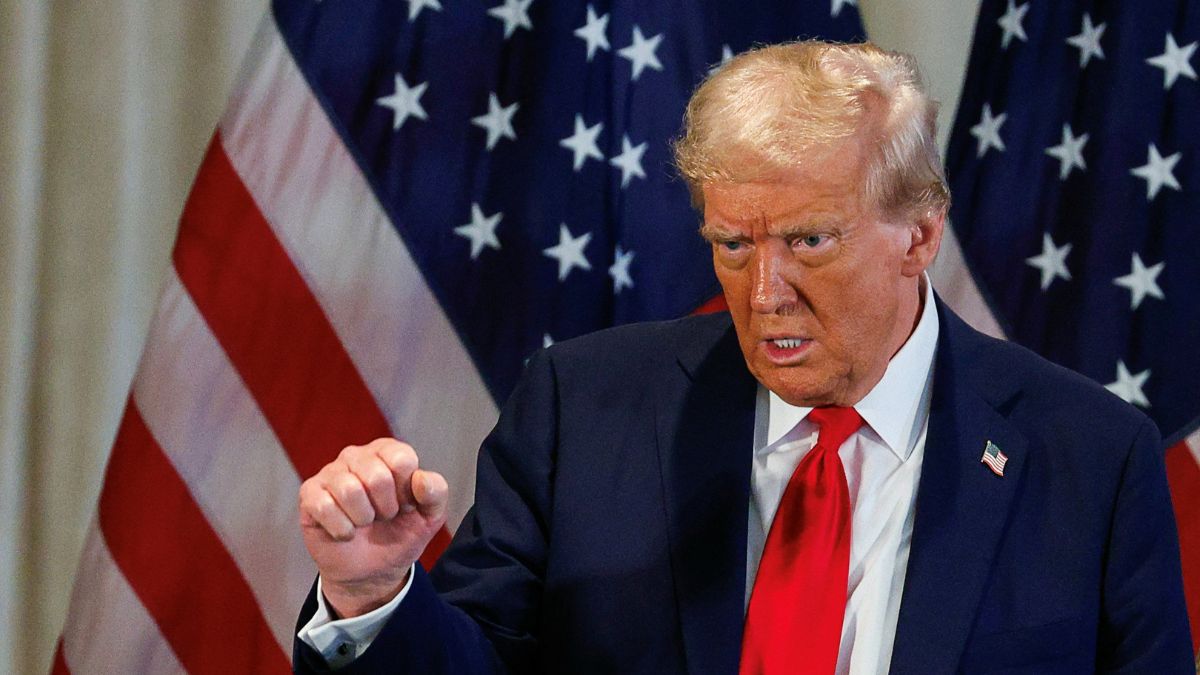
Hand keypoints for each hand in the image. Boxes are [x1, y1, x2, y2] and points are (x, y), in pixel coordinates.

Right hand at [298, 438, 447, 617]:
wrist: (372, 571)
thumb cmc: (400, 535)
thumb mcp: (429, 517)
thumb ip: (436, 493)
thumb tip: (421, 479)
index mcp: (388, 452)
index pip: (402, 459)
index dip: (407, 492)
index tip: (405, 506)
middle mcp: (357, 455)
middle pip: (376, 475)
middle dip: (386, 508)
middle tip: (383, 518)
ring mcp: (330, 473)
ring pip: (349, 490)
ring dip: (363, 519)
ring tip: (364, 523)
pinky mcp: (309, 494)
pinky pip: (324, 506)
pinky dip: (341, 529)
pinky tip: (346, 533)